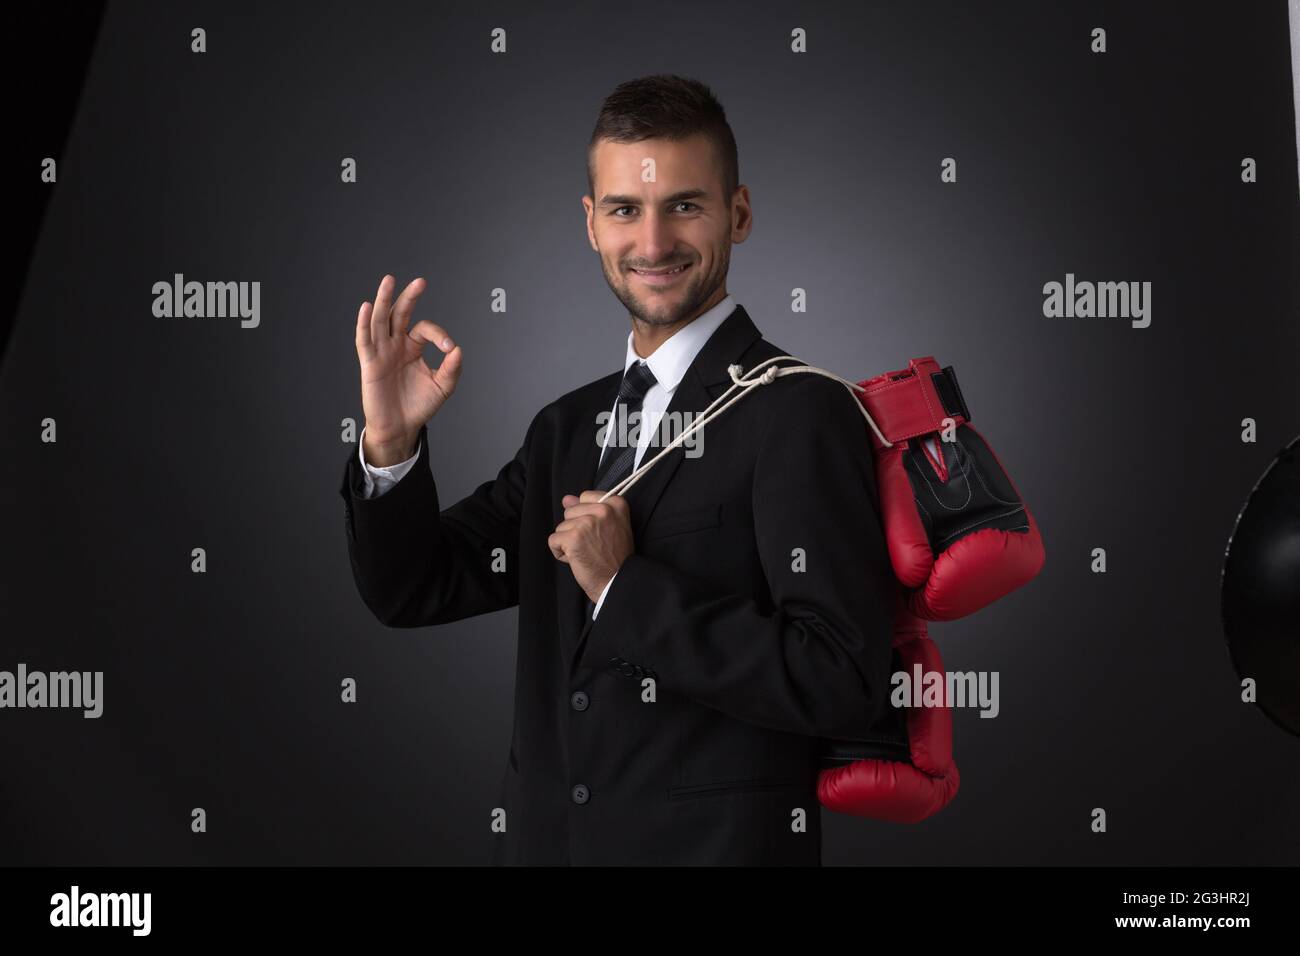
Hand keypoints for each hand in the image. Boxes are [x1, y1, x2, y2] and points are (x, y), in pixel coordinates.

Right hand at [354, 274, 462, 464]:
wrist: (401, 427)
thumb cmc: (419, 406)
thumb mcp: (442, 387)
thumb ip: (452, 369)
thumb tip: (458, 349)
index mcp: (413, 347)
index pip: (424, 329)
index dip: (439, 335)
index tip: (449, 349)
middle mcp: (396, 345)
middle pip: (399, 314)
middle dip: (409, 297)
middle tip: (420, 281)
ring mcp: (382, 352)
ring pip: (380, 320)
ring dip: (383, 299)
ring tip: (389, 280)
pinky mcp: (370, 363)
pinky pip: (364, 340)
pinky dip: (363, 322)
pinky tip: (366, 306)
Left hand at [549, 491, 633, 603]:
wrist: (617, 581)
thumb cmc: (615, 556)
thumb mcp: (610, 526)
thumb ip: (588, 508)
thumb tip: (566, 499)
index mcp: (615, 503)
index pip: (584, 497)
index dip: (585, 516)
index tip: (598, 531)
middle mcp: (603, 509)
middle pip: (570, 511)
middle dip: (575, 529)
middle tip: (593, 545)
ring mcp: (587, 523)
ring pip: (561, 526)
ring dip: (568, 542)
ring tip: (586, 553)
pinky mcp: (573, 537)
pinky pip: (553, 540)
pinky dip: (560, 553)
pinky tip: (576, 559)